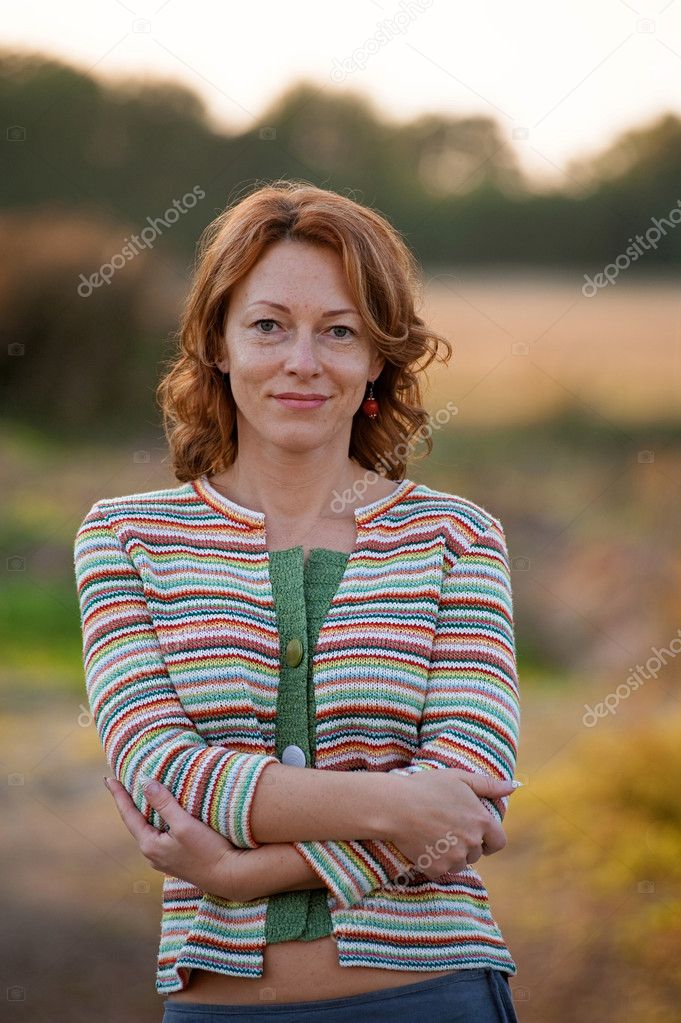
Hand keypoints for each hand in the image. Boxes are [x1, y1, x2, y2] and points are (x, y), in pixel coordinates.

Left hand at [103, 775, 242, 899]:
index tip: (108, 779)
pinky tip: (164, 816)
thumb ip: (164, 804)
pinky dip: (158, 821)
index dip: (119, 795)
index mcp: (149, 846)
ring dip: (145, 812)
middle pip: (136, 822)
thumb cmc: (208, 850)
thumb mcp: (184, 824)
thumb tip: (145, 782)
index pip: (128, 815)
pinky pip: (160, 835)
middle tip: (122, 784)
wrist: (230, 876)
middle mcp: (152, 855)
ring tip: (141, 796)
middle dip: (130, 803)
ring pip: (149, 829)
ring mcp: (164, 859)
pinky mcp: (177, 860)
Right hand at [386, 769, 519, 877]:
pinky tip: (424, 845)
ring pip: (460, 864)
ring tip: (433, 836)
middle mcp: (472, 843)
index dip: (490, 840)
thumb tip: (513, 786)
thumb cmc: (427, 788)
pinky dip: (435, 862)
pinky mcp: (437, 869)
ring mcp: (454, 858)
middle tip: (446, 828)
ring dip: (452, 855)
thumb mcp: (459, 778)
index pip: (498, 842)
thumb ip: (488, 785)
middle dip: (466, 844)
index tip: (478, 836)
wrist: (396, 806)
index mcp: (481, 821)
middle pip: (477, 853)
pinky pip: (442, 871)